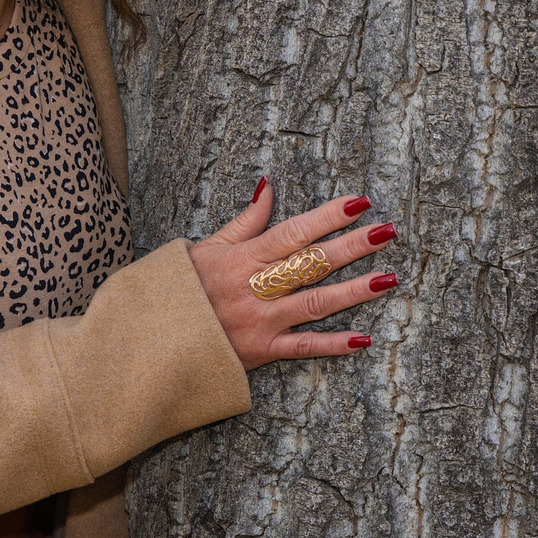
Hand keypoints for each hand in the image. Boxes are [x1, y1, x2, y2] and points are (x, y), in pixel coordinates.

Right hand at [188, 181, 402, 369]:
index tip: (361, 202)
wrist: (148, 340)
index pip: (294, 231)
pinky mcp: (261, 352)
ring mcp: (262, 321)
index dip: (328, 217)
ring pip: (316, 303)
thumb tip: (269, 186)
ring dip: (354, 291)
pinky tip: (363, 338)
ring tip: (389, 278)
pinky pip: (303, 348)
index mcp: (244, 258)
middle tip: (388, 232)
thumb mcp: (206, 247)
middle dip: (354, 246)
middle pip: (314, 263)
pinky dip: (333, 345)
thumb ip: (246, 221)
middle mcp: (257, 287)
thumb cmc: (178, 288)